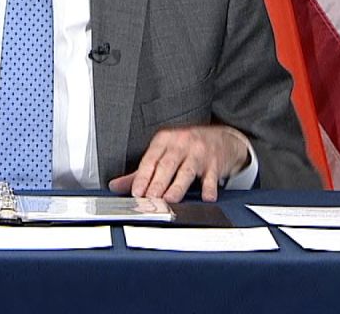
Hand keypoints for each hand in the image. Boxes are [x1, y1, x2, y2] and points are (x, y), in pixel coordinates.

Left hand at [107, 124, 249, 202]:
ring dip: (177, 187)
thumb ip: (141, 171)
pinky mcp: (215, 163)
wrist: (223, 138)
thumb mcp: (164, 151)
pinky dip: (209, 188)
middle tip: (149, 199)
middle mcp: (181, 143)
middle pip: (167, 165)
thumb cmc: (189, 146)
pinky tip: (206, 198)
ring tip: (169, 200)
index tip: (136, 192)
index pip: (150, 159)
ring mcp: (199, 152)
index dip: (142, 177)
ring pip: (186, 171)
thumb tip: (116, 185)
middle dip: (157, 183)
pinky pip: (211, 177)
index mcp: (165, 140)